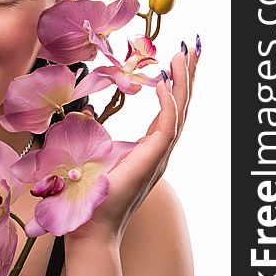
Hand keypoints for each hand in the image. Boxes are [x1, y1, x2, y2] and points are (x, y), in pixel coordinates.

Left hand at [69, 39, 199, 244]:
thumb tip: (82, 112)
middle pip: (180, 106)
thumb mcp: (90, 152)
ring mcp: (158, 156)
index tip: (176, 59)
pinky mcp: (151, 160)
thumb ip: (91, 131)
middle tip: (192, 48)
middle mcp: (159, 151)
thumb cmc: (89, 195)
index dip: (174, 84)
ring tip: (186, 55)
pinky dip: (169, 104)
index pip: (168, 110)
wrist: (90, 227)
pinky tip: (166, 83)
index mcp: (148, 149)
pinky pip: (166, 127)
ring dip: (183, 83)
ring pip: (179, 113)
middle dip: (187, 76)